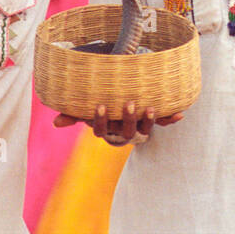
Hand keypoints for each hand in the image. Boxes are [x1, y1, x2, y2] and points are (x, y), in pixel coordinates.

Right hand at [52, 102, 183, 145]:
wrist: (124, 101)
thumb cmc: (103, 105)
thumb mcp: (87, 111)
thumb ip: (73, 115)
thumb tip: (55, 123)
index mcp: (108, 129)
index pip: (102, 130)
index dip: (101, 120)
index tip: (100, 106)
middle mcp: (124, 131)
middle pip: (126, 131)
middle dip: (128, 119)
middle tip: (129, 103)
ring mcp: (140, 127)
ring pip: (145, 129)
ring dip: (148, 120)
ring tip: (149, 107)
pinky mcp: (153, 120)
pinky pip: (162, 122)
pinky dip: (170, 119)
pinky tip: (179, 114)